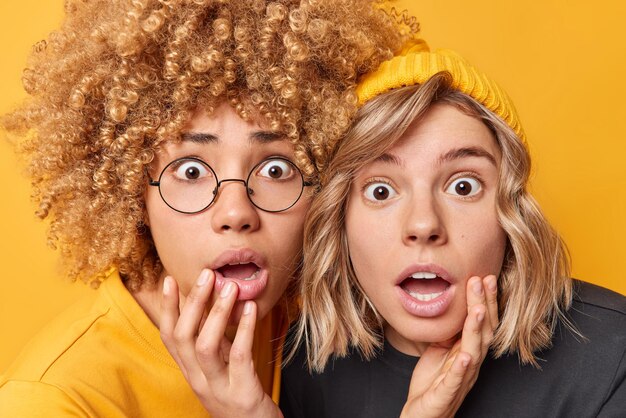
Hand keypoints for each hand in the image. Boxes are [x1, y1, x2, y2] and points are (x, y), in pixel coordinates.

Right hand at [160, 269, 281, 417]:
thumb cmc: (239, 392)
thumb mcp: (220, 365)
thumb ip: (214, 339)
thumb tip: (211, 301)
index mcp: (190, 371)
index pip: (169, 337)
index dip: (167, 308)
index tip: (168, 279)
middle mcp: (198, 380)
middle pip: (183, 337)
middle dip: (192, 303)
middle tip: (207, 274)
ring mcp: (218, 388)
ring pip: (206, 346)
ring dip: (216, 313)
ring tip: (230, 287)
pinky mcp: (242, 393)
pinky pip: (239, 357)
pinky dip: (244, 330)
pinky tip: (251, 309)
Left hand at [400, 275, 497, 417]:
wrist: (423, 413)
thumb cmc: (433, 381)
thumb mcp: (440, 348)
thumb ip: (450, 330)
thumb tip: (451, 303)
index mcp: (468, 351)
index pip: (482, 323)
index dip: (486, 301)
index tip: (485, 276)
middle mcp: (470, 363)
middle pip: (482, 332)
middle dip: (483, 305)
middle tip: (482, 280)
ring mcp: (461, 378)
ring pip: (473, 351)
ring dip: (476, 330)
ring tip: (478, 310)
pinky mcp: (446, 393)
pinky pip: (456, 380)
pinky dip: (461, 368)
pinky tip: (464, 356)